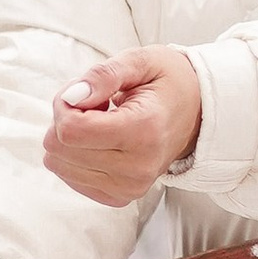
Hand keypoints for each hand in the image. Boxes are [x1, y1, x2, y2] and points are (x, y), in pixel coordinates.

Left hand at [41, 49, 201, 205]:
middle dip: (65, 119)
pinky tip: (102, 141)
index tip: (84, 91)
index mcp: (143, 131)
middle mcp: (138, 167)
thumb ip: (104, 75)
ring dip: (71, 138)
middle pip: (59, 149)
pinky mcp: (120, 197)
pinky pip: (70, 178)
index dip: (64, 104)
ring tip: (101, 122)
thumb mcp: (141, 61)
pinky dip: (77, 156)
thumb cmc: (167, 83)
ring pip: (59, 164)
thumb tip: (71, 97)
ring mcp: (129, 187)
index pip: (71, 130)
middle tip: (95, 104)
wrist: (198, 114)